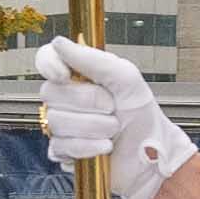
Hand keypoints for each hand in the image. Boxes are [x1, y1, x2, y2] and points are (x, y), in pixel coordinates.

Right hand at [32, 36, 199, 198]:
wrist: (152, 154)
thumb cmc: (142, 115)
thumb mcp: (126, 79)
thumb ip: (93, 60)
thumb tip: (61, 44)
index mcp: (79, 75)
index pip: (46, 59)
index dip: (49, 65)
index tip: (65, 75)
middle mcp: (67, 98)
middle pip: (51, 93)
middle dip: (88, 102)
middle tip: (112, 107)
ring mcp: (63, 125)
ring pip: (56, 121)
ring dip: (92, 127)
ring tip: (113, 129)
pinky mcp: (64, 151)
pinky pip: (60, 147)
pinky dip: (87, 147)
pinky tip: (103, 147)